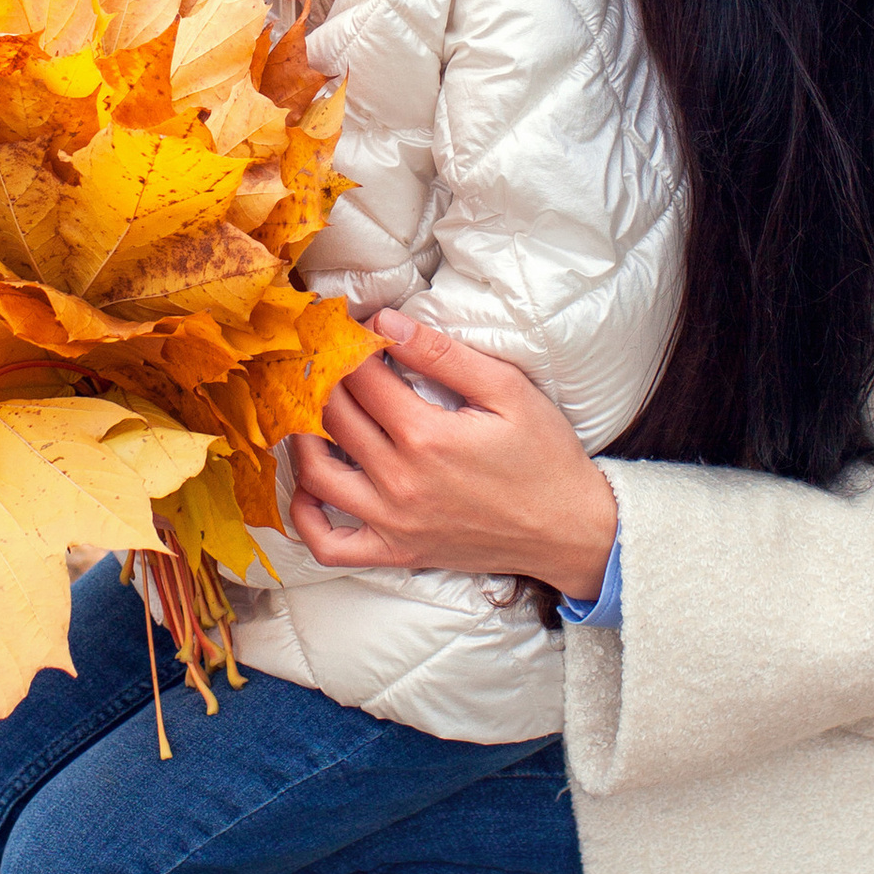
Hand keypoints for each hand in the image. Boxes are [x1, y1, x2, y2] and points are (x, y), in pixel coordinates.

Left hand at [285, 308, 619, 602]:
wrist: (569, 529)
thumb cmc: (544, 456)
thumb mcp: (507, 390)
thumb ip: (443, 354)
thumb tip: (386, 322)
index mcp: (426, 435)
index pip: (361, 376)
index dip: (350, 344)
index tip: (351, 327)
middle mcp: (400, 481)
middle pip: (333, 416)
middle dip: (323, 377)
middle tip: (325, 357)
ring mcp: (393, 521)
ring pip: (316, 473)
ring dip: (303, 434)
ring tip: (313, 408)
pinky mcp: (396, 552)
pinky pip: (328, 544)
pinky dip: (306, 517)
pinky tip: (310, 485)